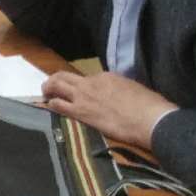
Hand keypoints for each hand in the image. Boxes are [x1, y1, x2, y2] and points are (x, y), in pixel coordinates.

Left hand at [42, 71, 177, 148]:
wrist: (150, 119)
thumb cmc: (150, 105)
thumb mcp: (133, 89)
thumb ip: (120, 89)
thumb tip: (118, 95)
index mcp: (106, 76)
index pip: (86, 78)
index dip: (82, 85)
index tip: (82, 92)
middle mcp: (91, 83)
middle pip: (64, 76)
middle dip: (54, 79)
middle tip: (50, 87)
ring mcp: (84, 96)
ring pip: (56, 86)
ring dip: (48, 89)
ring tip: (45, 95)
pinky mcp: (81, 112)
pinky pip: (58, 105)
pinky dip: (50, 104)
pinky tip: (48, 107)